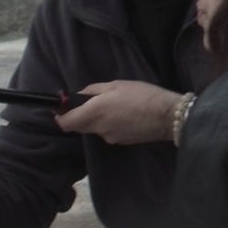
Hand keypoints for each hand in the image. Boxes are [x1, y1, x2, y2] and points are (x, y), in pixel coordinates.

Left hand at [54, 80, 182, 143]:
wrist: (167, 116)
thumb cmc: (142, 95)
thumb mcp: (116, 84)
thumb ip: (94, 90)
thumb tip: (81, 95)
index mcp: (94, 112)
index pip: (66, 123)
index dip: (60, 117)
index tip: (61, 110)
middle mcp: (98, 128)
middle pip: (79, 127)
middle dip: (79, 117)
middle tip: (89, 104)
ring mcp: (110, 137)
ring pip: (95, 129)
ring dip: (98, 120)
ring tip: (115, 107)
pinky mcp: (121, 142)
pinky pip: (108, 132)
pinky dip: (111, 125)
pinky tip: (126, 116)